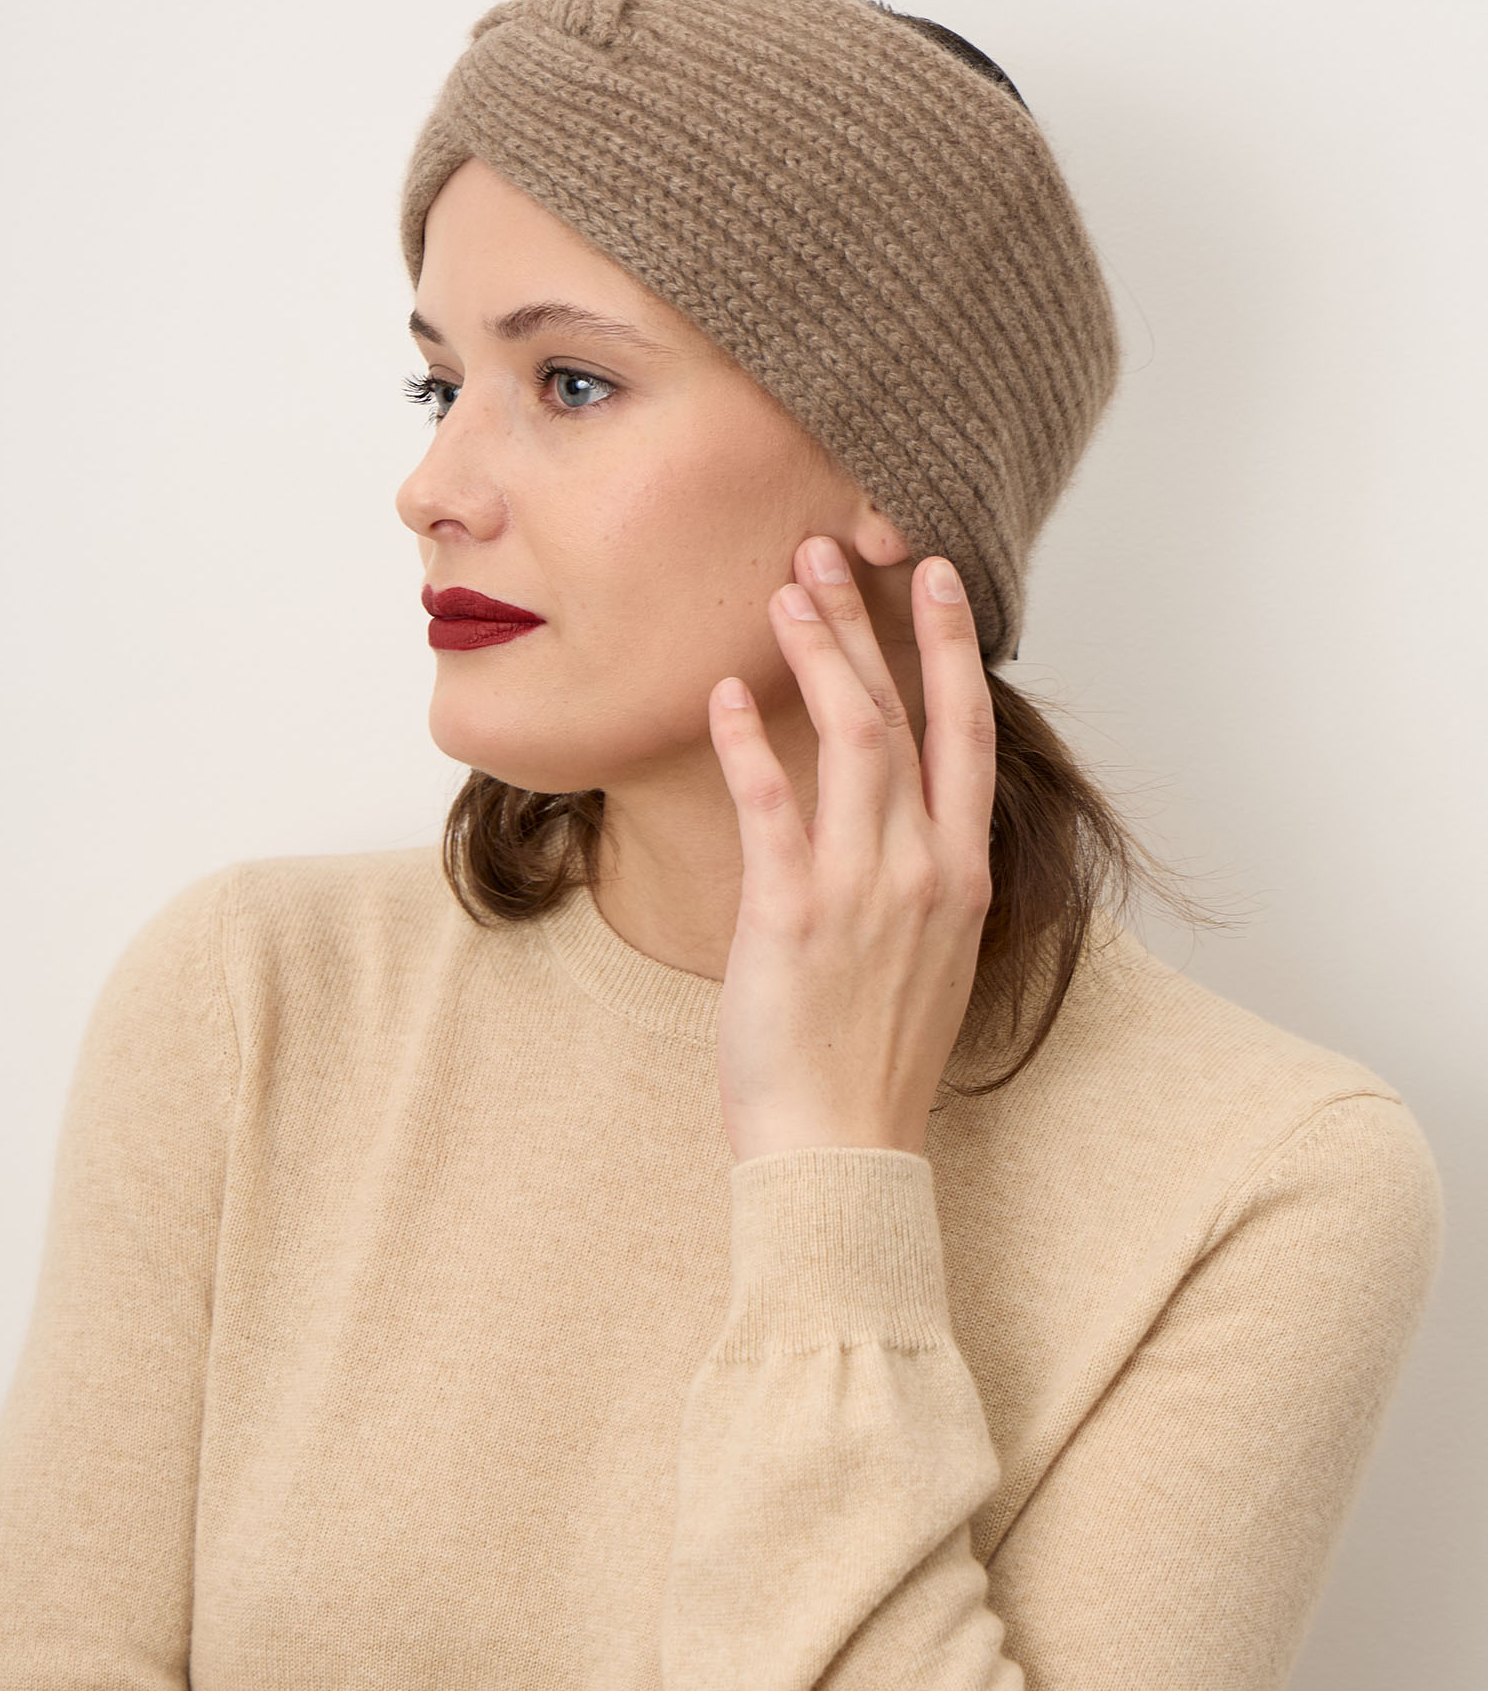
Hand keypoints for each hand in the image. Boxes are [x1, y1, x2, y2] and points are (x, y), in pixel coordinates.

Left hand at [708, 536, 995, 1163]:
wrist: (845, 1142)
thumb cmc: (876, 1054)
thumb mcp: (932, 955)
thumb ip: (923, 875)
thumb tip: (900, 815)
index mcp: (963, 873)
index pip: (968, 733)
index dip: (953, 648)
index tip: (938, 579)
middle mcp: (925, 867)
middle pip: (906, 712)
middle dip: (872, 621)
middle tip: (832, 549)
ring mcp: (863, 886)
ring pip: (851, 737)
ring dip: (818, 655)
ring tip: (784, 592)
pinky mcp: (793, 912)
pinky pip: (773, 806)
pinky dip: (748, 744)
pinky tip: (721, 696)